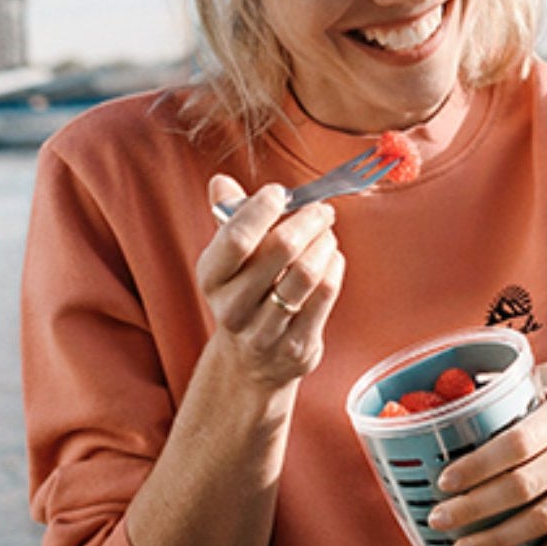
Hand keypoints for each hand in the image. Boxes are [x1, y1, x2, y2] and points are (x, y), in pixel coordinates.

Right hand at [196, 174, 345, 387]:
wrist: (249, 364)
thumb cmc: (244, 295)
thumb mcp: (227, 261)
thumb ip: (227, 218)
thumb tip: (221, 181)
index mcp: (211, 278)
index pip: (237, 237)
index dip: (262, 208)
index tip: (279, 193)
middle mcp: (233, 307)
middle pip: (281, 249)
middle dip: (308, 220)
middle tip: (320, 210)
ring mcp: (265, 331)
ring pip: (308, 272)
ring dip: (325, 243)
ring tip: (327, 234)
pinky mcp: (296, 346)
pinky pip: (326, 294)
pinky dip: (335, 267)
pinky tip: (332, 258)